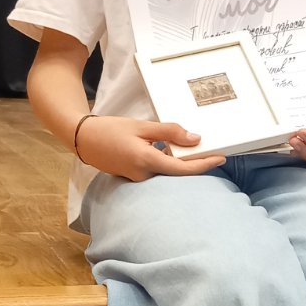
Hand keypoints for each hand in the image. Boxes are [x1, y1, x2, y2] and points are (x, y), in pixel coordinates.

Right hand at [75, 115, 225, 180]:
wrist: (84, 140)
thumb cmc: (111, 130)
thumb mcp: (142, 126)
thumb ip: (169, 132)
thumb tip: (195, 139)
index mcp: (146, 161)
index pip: (183, 168)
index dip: (204, 164)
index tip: (221, 158)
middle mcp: (144, 175)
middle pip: (177, 172)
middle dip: (195, 162)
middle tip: (212, 149)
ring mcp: (138, 179)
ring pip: (167, 171)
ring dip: (179, 160)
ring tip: (191, 146)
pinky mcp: (135, 178)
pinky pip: (157, 170)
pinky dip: (166, 161)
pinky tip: (168, 149)